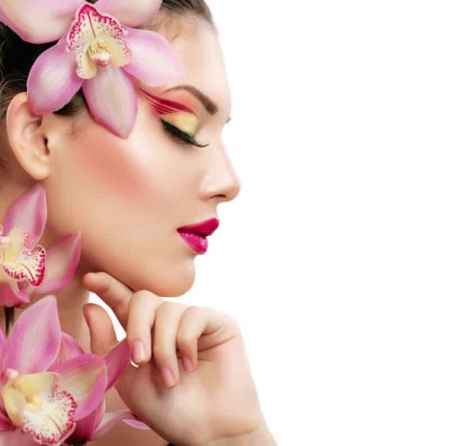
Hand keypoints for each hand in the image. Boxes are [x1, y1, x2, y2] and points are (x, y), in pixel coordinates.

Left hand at [82, 272, 268, 445]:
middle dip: (137, 328)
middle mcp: (168, 321)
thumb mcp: (128, 378)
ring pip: (167, 310)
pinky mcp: (218, 322)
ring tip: (171, 378)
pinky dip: (186, 343)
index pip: (125, 301)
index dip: (108, 287)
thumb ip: (108, 344)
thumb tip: (90, 307)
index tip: (90, 278)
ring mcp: (193, 320)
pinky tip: (191, 365)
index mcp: (145, 332)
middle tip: (140, 360)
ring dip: (164, 348)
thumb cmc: (168, 408)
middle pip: (143, 298)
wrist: (207, 429)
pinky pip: (194, 316)